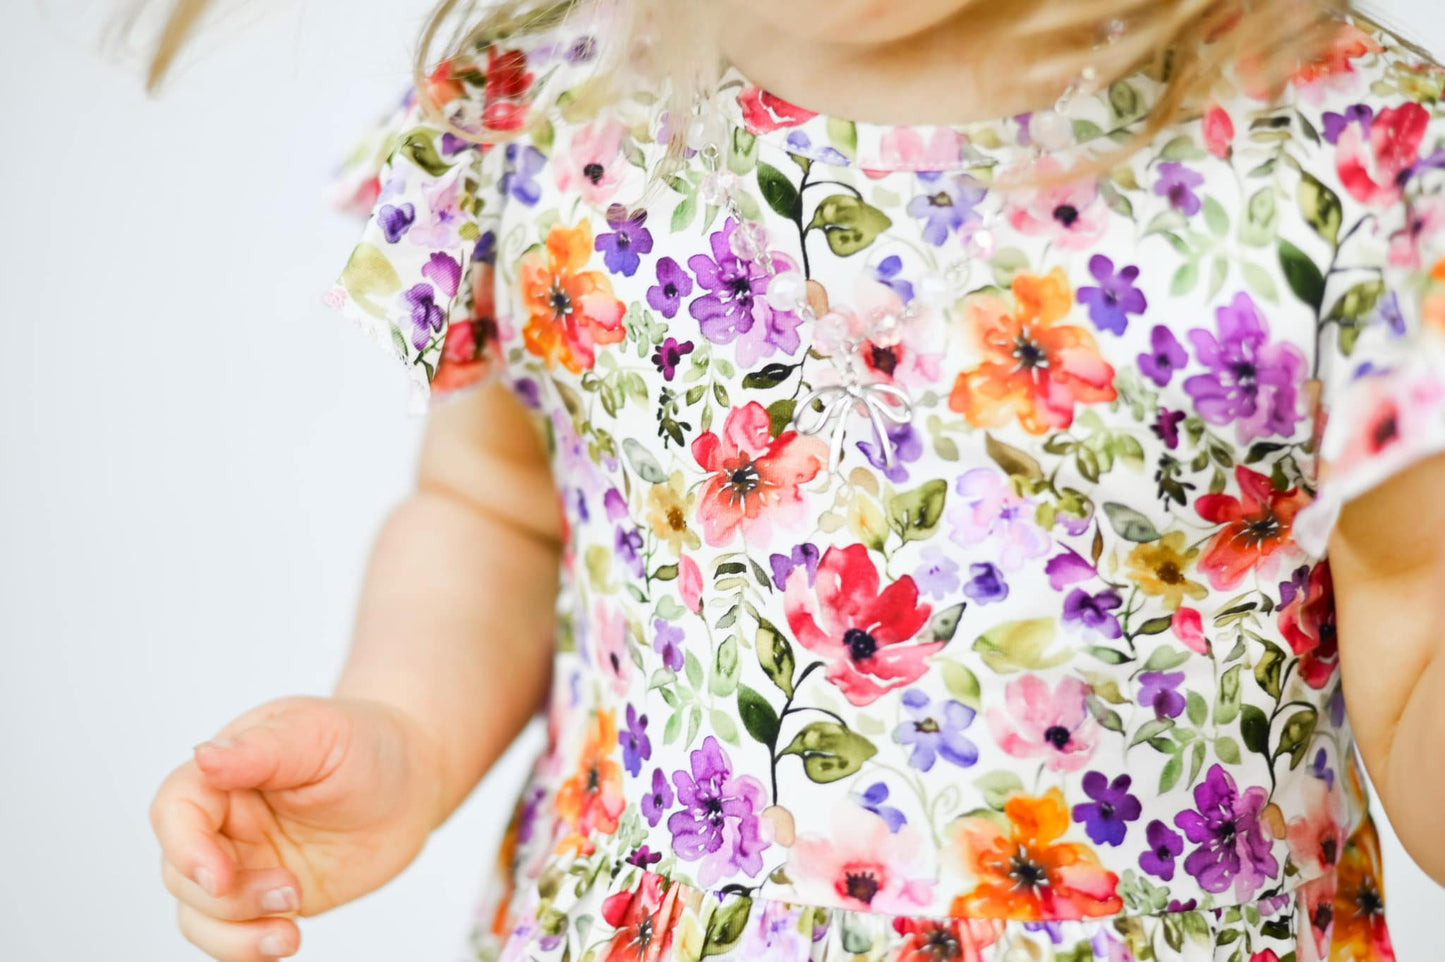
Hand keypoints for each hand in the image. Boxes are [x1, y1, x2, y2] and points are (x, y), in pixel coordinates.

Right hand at [150, 696, 445, 960]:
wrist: (413, 780)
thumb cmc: (365, 742)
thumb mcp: (318, 733)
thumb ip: (261, 750)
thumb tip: (204, 756)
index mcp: (226, 773)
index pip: (175, 811)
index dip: (185, 848)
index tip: (220, 876)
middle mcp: (226, 822)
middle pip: (182, 873)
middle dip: (226, 897)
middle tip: (290, 890)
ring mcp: (247, 864)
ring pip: (200, 915)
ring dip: (234, 935)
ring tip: (289, 932)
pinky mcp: (272, 899)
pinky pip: (239, 934)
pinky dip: (250, 947)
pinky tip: (286, 938)